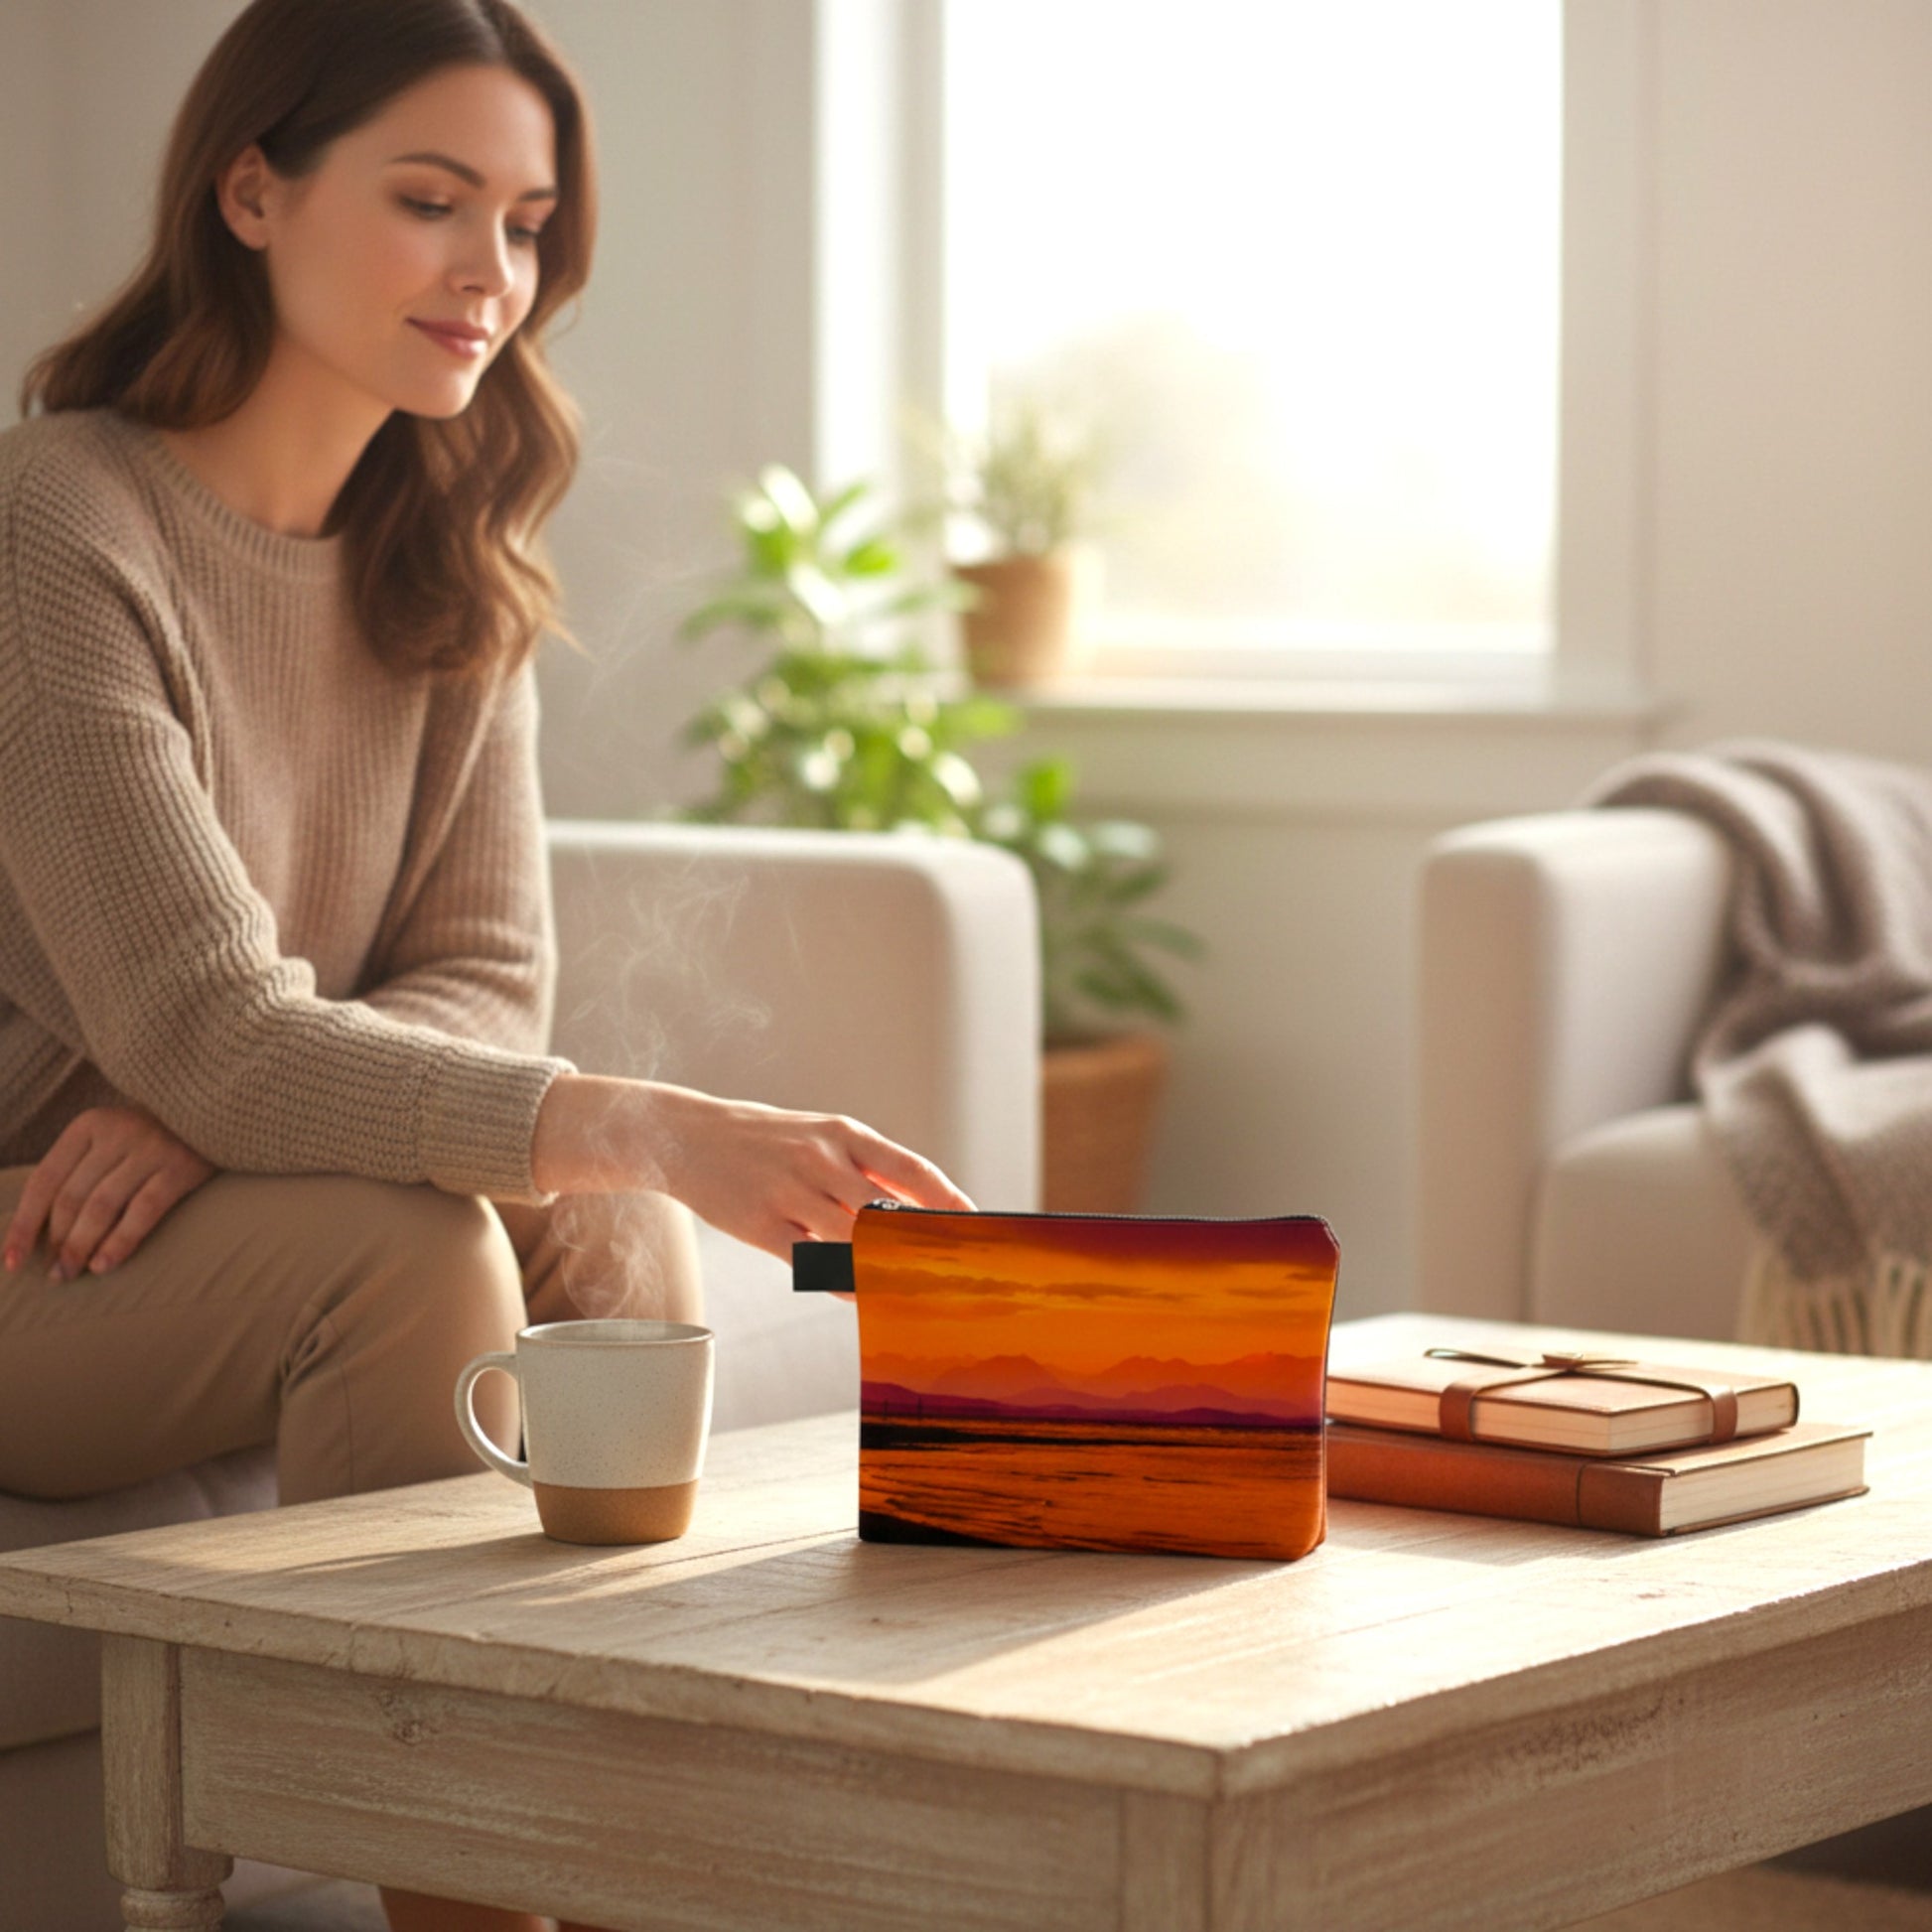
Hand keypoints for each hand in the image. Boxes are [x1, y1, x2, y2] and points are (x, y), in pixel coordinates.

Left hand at [3, 1105, 215, 1281]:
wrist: (219, 1113)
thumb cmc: (155, 1136)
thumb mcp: (112, 1139)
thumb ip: (80, 1171)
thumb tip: (42, 1231)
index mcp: (89, 1125)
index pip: (45, 1180)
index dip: (24, 1224)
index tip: (11, 1261)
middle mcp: (117, 1133)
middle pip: (72, 1197)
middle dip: (57, 1242)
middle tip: (53, 1276)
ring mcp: (150, 1149)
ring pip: (102, 1206)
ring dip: (82, 1247)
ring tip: (72, 1274)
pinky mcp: (180, 1167)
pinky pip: (143, 1211)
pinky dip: (121, 1241)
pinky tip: (105, 1265)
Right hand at [532, 1076, 974, 1260]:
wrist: (687, 1135)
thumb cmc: (767, 1141)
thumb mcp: (821, 1136)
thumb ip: (867, 1170)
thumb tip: (920, 1206)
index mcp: (845, 1134)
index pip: (912, 1170)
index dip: (949, 1203)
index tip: (978, 1229)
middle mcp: (821, 1160)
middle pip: (886, 1214)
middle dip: (920, 1247)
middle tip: (952, 1275)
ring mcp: (789, 1191)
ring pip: (851, 1242)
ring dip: (883, 1270)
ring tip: (912, 1290)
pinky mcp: (759, 1224)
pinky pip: (810, 1262)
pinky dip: (840, 1281)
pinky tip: (860, 1294)